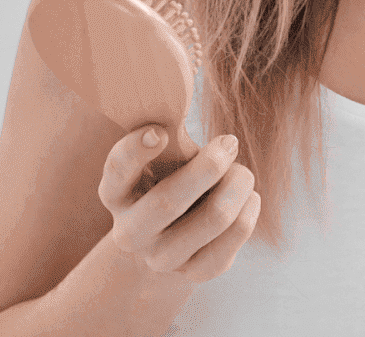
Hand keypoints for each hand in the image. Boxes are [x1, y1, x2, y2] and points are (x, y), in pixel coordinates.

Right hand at [100, 126, 259, 283]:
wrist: (167, 238)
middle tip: (229, 142)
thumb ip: (167, 133)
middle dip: (209, 165)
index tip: (161, 132)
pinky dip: (249, 209)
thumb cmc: (168, 179)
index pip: (117, 171)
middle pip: (168, 201)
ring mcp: (160, 259)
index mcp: (115, 194)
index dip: (135, 151)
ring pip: (213, 218)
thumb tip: (184, 92)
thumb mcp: (160, 157)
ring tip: (242, 171)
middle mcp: (130, 232)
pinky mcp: (195, 272)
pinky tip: (249, 196)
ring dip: (238, 184)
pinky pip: (234, 238)